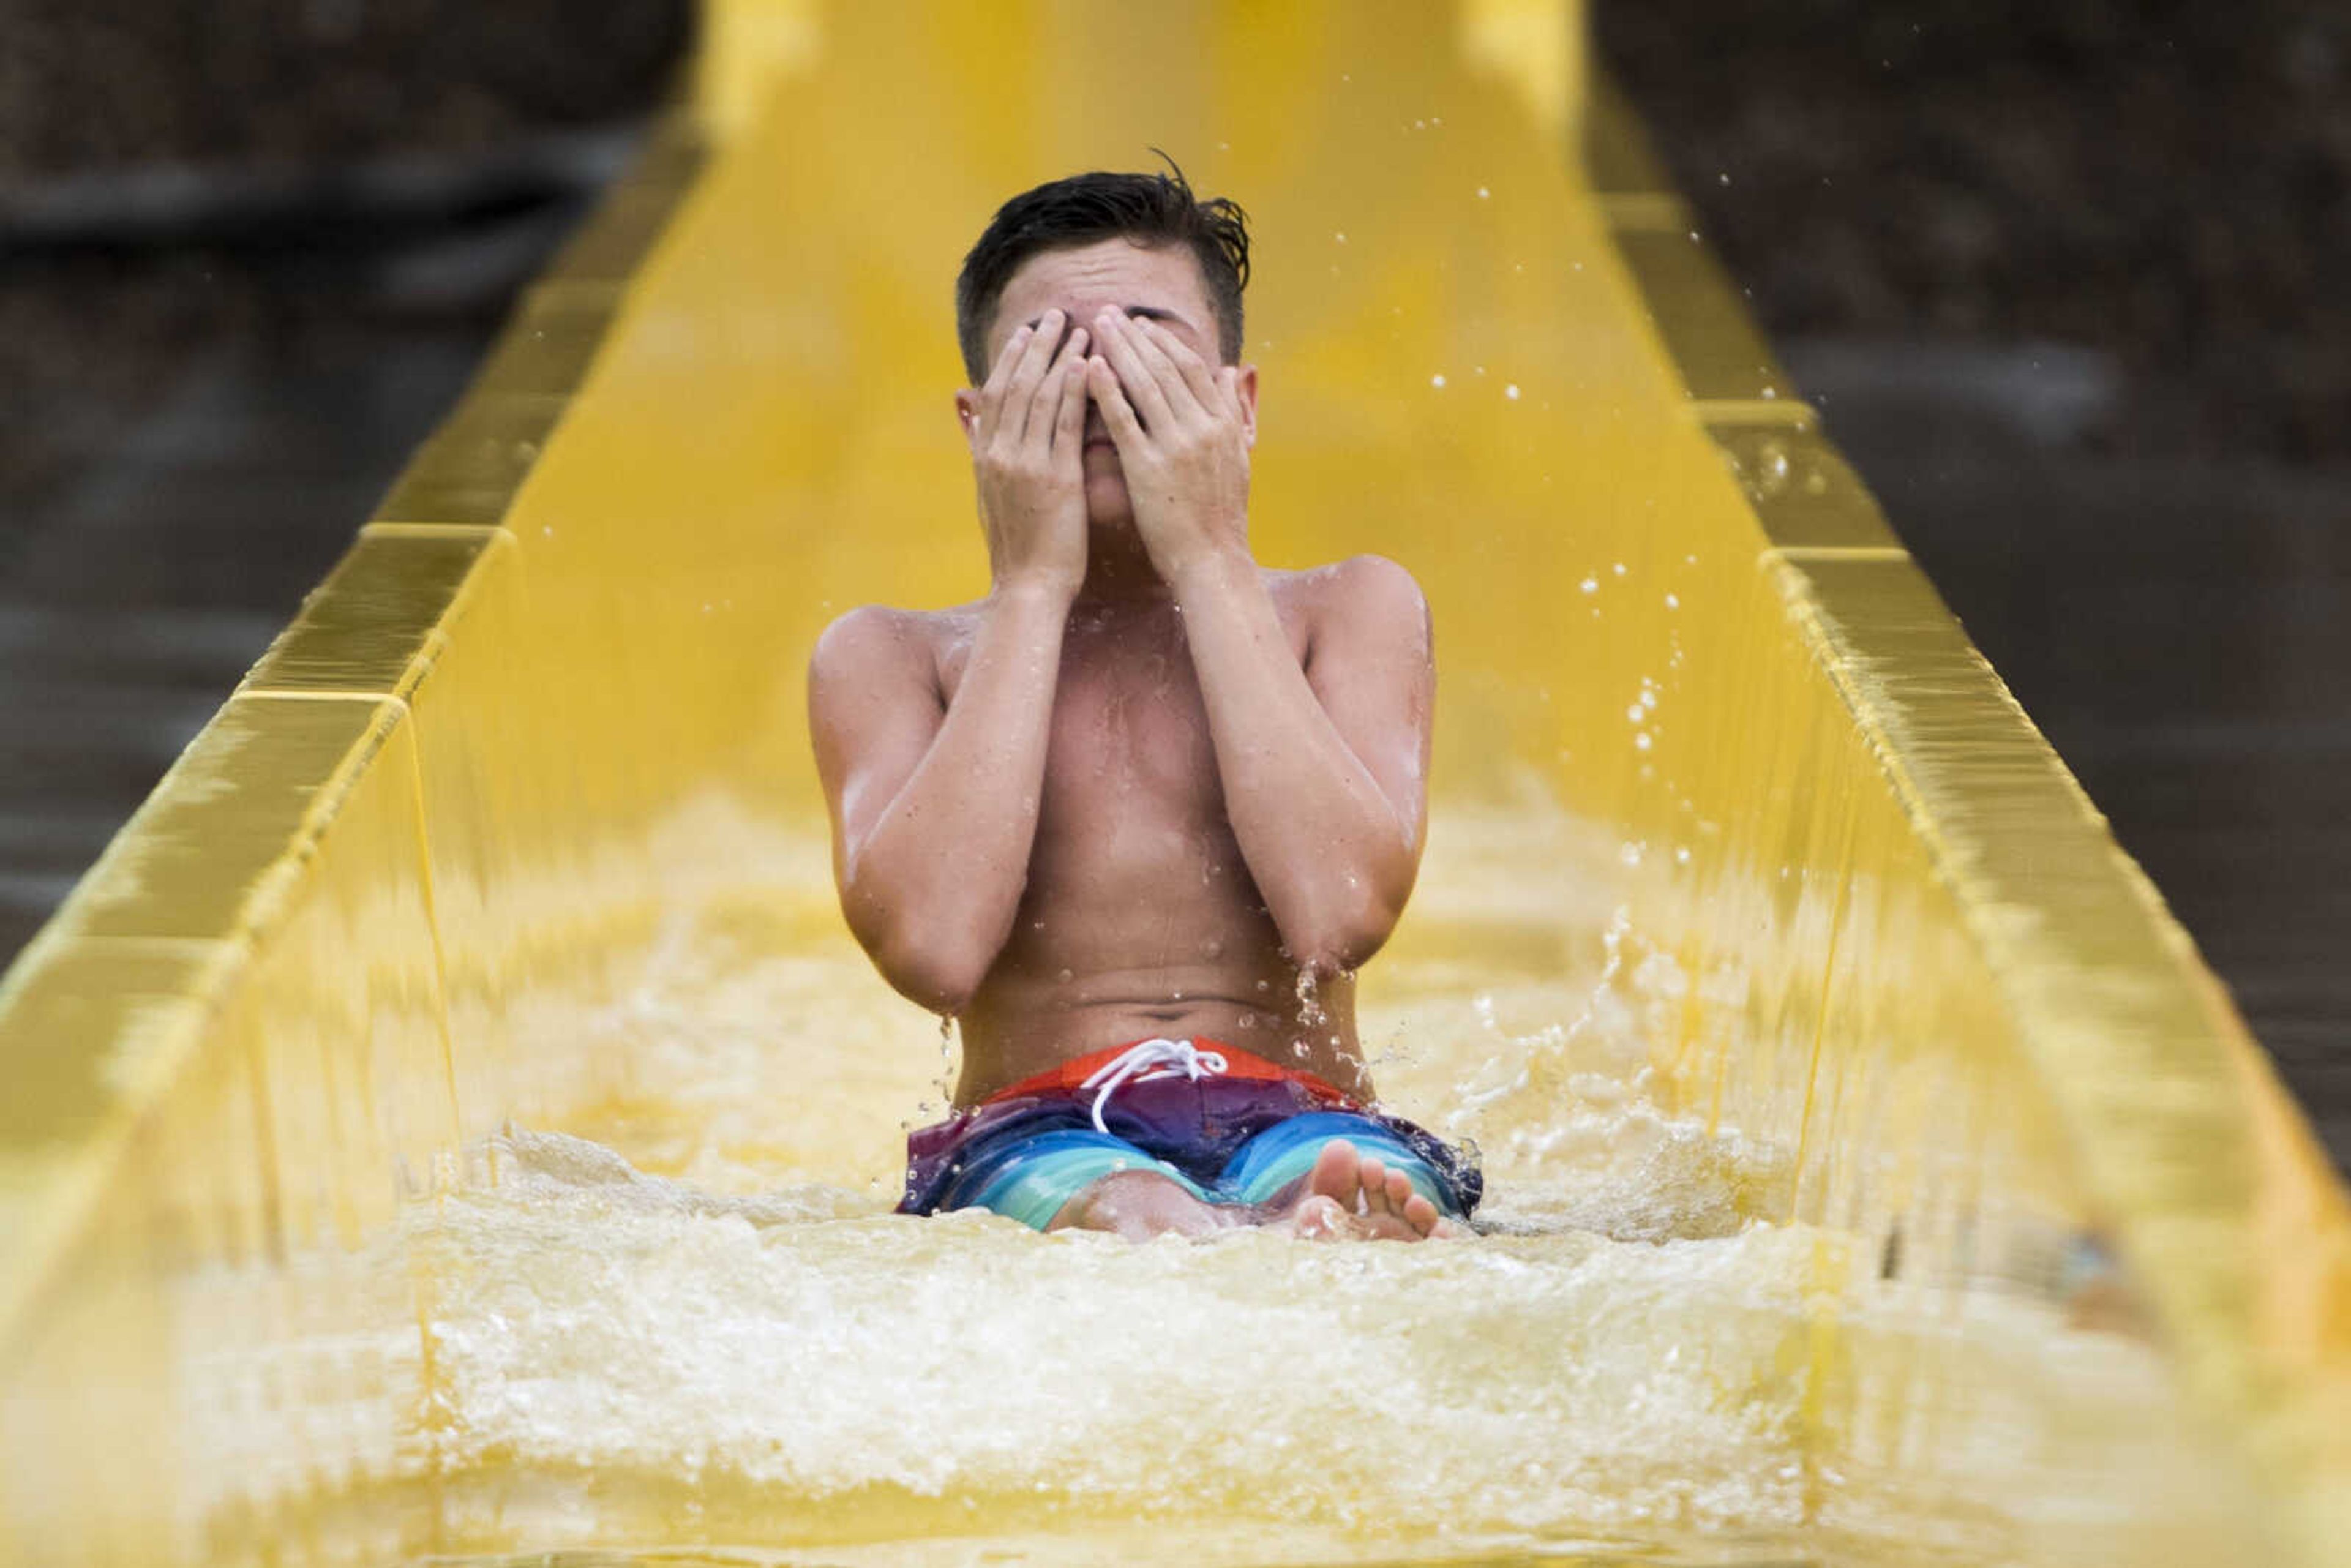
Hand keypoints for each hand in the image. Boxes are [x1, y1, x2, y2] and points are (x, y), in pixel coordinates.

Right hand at [964, 309, 1090, 596]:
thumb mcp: (990, 495)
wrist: (1028, 588)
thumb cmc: (1017, 548)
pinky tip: (1088, 365)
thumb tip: (973, 419)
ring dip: (1060, 357)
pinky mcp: (1055, 479)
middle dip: (1036, 345)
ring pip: (1041, 396)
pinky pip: (1065, 424)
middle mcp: (1001, 454)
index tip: (1028, 331)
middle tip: (1055, 314)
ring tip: (1080, 328)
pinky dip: (1075, 390)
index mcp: (985, 456)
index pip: (996, 392)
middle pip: (1017, 383)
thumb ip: (984, 453)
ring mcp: (1026, 464)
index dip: (1012, 358)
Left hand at [1085, 310, 1251, 579]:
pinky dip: (1107, 390)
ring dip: (1118, 351)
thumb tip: (1232, 370)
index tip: (1139, 323)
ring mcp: (1175, 448)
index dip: (1163, 341)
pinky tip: (1088, 368)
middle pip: (1164, 368)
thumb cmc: (1222, 516)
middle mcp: (1202, 429)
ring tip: (1094, 328)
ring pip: (1144, 386)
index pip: (1191, 367)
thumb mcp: (1238, 457)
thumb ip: (1232, 410)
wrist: (1213, 562)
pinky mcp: (1148, 470)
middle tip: (1107, 313)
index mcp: (1222, 424)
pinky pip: (1124, 420)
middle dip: (1134, 336)